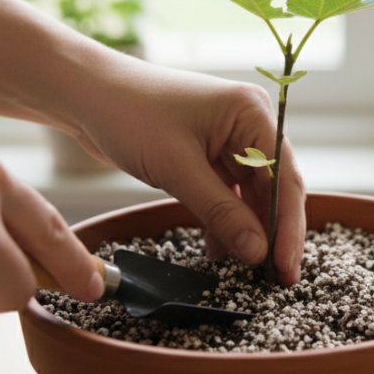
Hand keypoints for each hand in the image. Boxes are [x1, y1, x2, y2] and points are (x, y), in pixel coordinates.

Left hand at [62, 59, 306, 285]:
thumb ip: (221, 212)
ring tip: (247, 271)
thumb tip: (257, 252)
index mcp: (252, 113)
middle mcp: (248, 124)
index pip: (285, 177)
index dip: (288, 226)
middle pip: (274, 187)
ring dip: (248, 230)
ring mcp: (228, 139)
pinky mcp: (207, 154)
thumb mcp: (177, 169)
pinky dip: (224, 221)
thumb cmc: (129, 114)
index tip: (285, 268)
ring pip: (250, 194)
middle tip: (275, 279)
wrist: (84, 94)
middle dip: (272, 232)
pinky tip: (219, 251)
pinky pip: (226, 194)